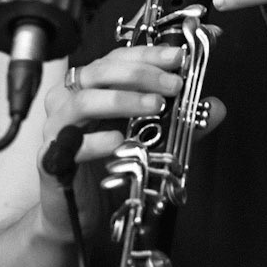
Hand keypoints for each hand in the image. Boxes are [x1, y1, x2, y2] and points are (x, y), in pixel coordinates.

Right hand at [36, 44, 225, 238]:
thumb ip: (179, 122)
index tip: (179, 57)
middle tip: (174, 85)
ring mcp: (58, 128)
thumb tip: (214, 107)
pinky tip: (118, 141)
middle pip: (100, 71)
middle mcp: (69, 100)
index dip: (149, 54)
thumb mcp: (148, 139)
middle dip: (141, 73)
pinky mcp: (51, 159)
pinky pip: (71, 144)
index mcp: (90, 87)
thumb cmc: (104, 166)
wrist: (71, 212)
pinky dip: (96, 140)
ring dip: (123, 100)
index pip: (117, 58)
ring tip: (154, 106)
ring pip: (83, 101)